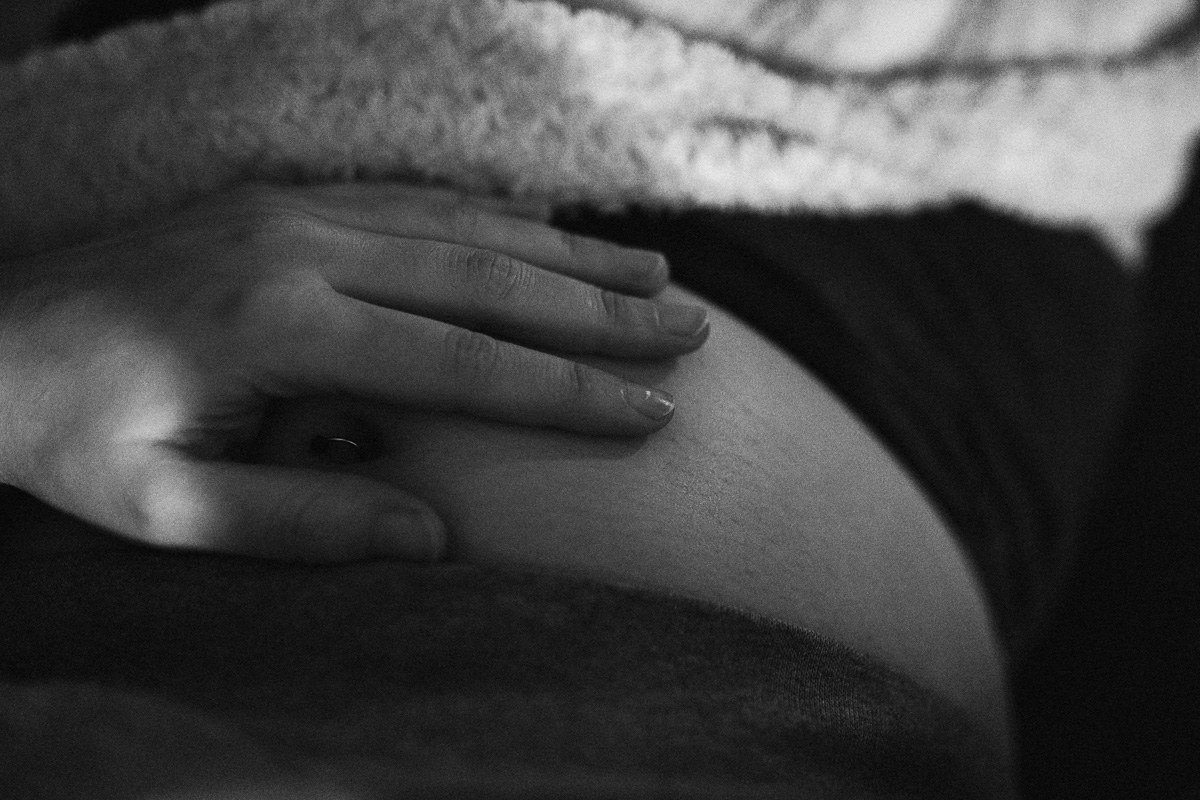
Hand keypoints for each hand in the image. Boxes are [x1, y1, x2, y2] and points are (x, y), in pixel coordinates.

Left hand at [0, 183, 708, 561]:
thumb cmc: (74, 435)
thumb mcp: (165, 506)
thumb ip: (300, 522)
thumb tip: (435, 534)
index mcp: (279, 327)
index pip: (459, 361)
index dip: (565, 393)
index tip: (650, 414)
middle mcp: (300, 245)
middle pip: (485, 274)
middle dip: (599, 310)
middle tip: (691, 332)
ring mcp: (295, 206)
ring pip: (463, 223)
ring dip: (567, 251)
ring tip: (658, 275)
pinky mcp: (287, 194)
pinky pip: (417, 196)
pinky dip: (499, 216)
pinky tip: (555, 234)